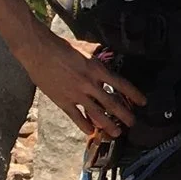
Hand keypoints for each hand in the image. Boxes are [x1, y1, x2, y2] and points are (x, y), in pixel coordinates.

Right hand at [26, 32, 145, 140]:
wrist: (38, 50)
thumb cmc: (61, 47)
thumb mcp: (85, 48)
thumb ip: (96, 54)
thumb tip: (104, 52)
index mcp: (97, 69)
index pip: (121, 84)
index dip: (134, 94)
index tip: (142, 102)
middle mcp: (89, 84)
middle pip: (112, 103)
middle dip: (124, 115)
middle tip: (132, 123)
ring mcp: (75, 94)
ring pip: (96, 113)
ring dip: (107, 125)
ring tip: (116, 132)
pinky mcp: (62, 100)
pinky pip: (75, 116)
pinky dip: (84, 125)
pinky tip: (90, 132)